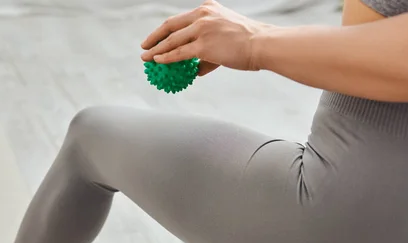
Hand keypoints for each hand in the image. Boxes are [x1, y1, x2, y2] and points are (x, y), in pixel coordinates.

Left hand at [140, 0, 272, 75]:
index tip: (155, 37)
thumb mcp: (226, 37)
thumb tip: (195, 69)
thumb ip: (208, 51)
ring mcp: (202, 29)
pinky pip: (179, 53)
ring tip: (146, 58)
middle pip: (170, 25)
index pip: (180, 18)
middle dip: (154, 37)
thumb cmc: (248, 44)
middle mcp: (203, 15)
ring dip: (156, 50)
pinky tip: (158, 62)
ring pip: (172, 40)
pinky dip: (166, 58)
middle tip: (144, 47)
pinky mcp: (204, 45)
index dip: (165, 29)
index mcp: (207, 8)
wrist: (262, 44)